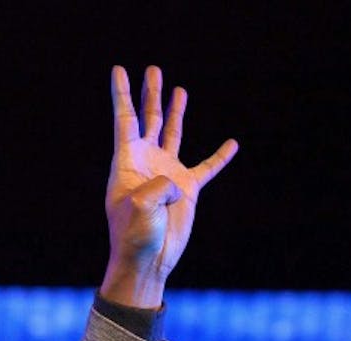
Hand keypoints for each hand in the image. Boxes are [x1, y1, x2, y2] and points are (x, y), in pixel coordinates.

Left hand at [100, 65, 237, 308]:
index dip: (123, 95)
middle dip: (151, 95)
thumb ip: (159, 186)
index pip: (125, 120)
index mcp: (127, 163)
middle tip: (153, 69)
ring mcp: (166, 175)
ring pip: (173, 135)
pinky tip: (231, 144)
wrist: (147, 261)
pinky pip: (206, 168)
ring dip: (176, 112)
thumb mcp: (142, 207)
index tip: (119, 70)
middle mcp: (146, 163)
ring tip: (178, 89)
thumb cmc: (134, 235)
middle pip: (150, 120)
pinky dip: (219, 157)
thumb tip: (177, 183)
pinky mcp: (187, 190)